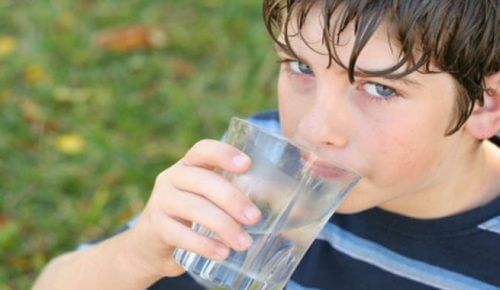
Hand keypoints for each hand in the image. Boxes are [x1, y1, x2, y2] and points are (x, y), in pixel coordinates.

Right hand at [123, 139, 260, 279]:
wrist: (149, 245)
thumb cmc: (190, 218)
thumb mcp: (206, 200)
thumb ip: (230, 195)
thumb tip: (284, 209)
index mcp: (188, 165)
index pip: (203, 149)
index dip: (224, 153)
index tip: (247, 164)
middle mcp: (171, 177)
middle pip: (203, 180)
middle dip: (232, 199)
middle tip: (254, 218)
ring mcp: (160, 201)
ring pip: (194, 208)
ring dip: (223, 225)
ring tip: (244, 243)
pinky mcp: (155, 227)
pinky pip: (180, 234)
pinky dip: (204, 244)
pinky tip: (222, 253)